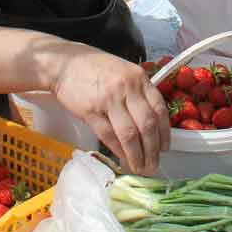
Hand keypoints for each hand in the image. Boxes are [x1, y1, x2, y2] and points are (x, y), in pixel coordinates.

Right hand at [49, 44, 170, 174]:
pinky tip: (123, 158)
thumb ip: (138, 92)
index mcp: (139, 78)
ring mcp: (109, 99)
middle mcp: (127, 88)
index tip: (165, 148)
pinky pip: (108, 135)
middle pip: (146, 124)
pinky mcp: (91, 110)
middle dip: (152, 149)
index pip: (159, 108)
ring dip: (136, 155)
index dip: (164, 132)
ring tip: (140, 167)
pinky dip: (118, 149)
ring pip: (129, 133)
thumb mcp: (124, 72)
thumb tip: (152, 123)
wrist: (66, 63)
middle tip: (154, 165)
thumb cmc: (96, 69)